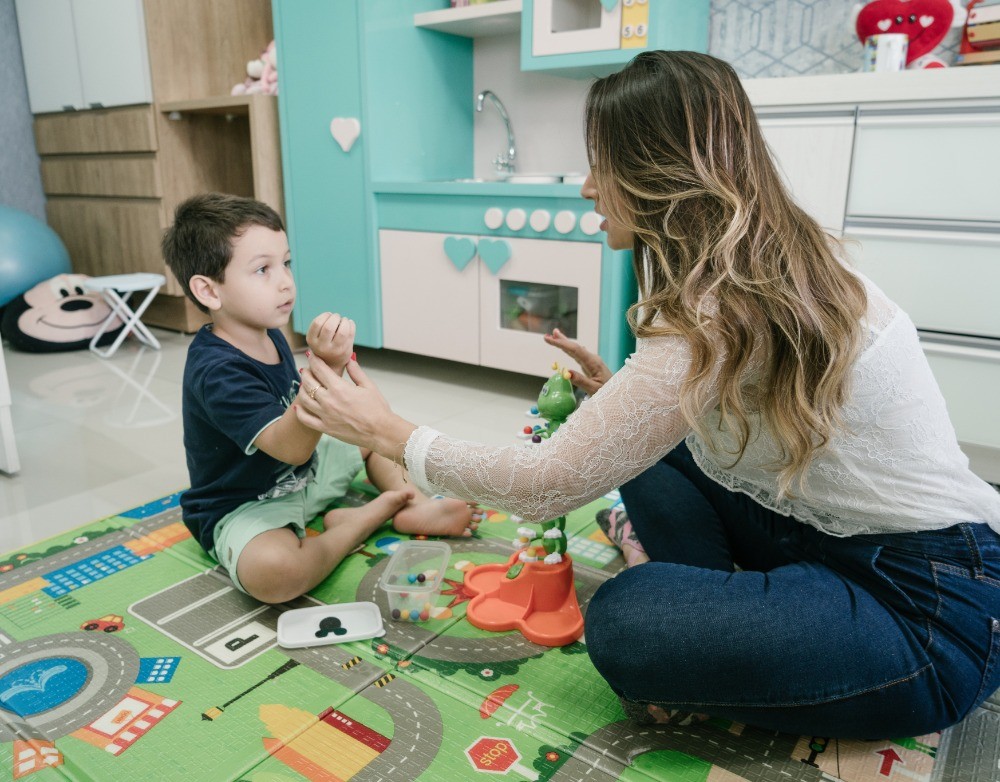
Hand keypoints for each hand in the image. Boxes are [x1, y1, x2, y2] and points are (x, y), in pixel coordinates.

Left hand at [296, 354, 415, 455]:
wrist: (380, 432)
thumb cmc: (377, 409)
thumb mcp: (369, 386)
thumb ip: (356, 371)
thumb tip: (348, 359)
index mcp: (339, 388)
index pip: (319, 369)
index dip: (314, 360)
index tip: (312, 356)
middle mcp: (329, 401)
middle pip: (308, 382)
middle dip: (306, 372)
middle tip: (308, 369)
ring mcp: (325, 415)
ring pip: (304, 399)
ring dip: (302, 389)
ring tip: (304, 385)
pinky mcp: (325, 428)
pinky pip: (305, 419)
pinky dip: (299, 411)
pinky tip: (298, 406)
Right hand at [306, 313, 354, 373]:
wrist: (331, 364)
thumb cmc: (324, 345)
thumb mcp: (316, 336)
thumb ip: (321, 325)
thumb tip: (332, 315)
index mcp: (311, 340)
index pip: (317, 323)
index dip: (325, 315)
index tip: (329, 315)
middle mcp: (321, 346)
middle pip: (329, 326)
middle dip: (335, 317)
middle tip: (337, 317)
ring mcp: (334, 350)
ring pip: (342, 331)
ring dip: (345, 321)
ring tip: (344, 320)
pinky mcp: (345, 351)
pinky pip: (351, 334)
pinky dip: (352, 324)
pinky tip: (350, 324)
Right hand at [543, 328, 611, 394]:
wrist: (620, 394)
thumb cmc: (609, 392)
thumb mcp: (595, 390)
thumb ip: (581, 381)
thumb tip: (566, 372)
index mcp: (593, 362)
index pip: (575, 350)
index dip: (561, 343)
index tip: (550, 339)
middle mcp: (592, 359)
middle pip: (575, 347)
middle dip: (561, 340)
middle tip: (548, 335)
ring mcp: (591, 361)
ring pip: (576, 350)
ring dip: (565, 343)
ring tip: (554, 335)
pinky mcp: (590, 366)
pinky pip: (577, 355)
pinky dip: (569, 350)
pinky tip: (566, 346)